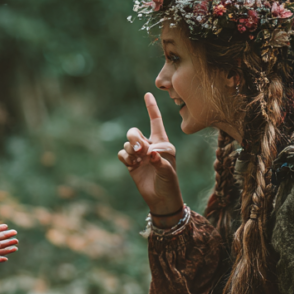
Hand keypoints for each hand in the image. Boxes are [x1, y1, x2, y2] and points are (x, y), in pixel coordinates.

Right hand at [118, 93, 182, 224]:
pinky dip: (125, 157)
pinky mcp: (131, 164)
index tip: (148, 93)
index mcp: (163, 143)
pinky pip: (123, 153)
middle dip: (134, 138)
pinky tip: (131, 164)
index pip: (156, 121)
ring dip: (131, 149)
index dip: (151, 107)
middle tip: (140, 150)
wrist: (161, 199)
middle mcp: (150, 146)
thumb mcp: (168, 170)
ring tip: (137, 160)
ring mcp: (140, 155)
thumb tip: (148, 154)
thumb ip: (158, 160)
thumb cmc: (169, 183)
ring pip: (128, 143)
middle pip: (135, 132)